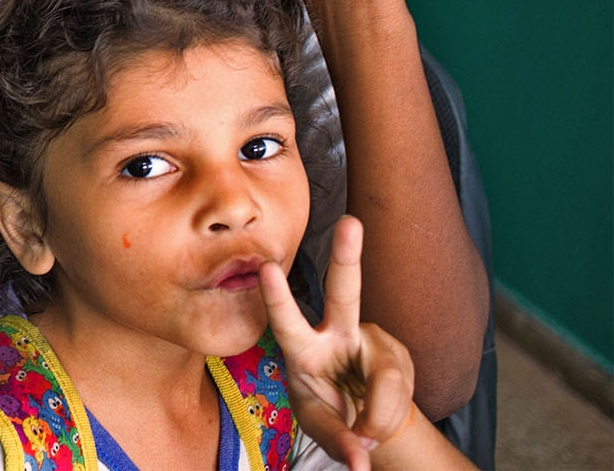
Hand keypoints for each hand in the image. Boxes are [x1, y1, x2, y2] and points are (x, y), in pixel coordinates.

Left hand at [261, 217, 416, 470]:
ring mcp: (371, 339)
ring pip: (386, 376)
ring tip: (366, 429)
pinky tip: (380, 417)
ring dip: (378, 415)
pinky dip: (391, 416)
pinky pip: (403, 390)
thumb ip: (340, 442)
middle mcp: (336, 333)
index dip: (277, 297)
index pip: (287, 321)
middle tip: (350, 222)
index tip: (267, 268)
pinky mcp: (399, 353)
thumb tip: (361, 461)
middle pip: (345, 291)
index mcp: (302, 349)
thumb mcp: (322, 428)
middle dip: (347, 256)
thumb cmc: (330, 414)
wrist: (364, 420)